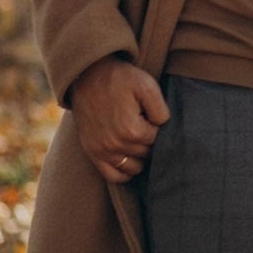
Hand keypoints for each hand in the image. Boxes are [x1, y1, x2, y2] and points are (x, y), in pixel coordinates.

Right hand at [69, 55, 168, 183]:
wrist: (88, 76)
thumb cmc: (120, 79)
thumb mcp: (147, 86)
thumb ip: (161, 109)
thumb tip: (164, 126)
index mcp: (132, 130)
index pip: (158, 140)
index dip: (160, 128)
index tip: (152, 115)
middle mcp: (115, 145)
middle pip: (147, 154)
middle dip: (150, 140)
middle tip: (145, 123)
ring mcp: (101, 151)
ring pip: (133, 168)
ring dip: (140, 156)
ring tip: (138, 137)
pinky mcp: (92, 152)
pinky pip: (113, 176)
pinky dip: (124, 171)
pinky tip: (130, 156)